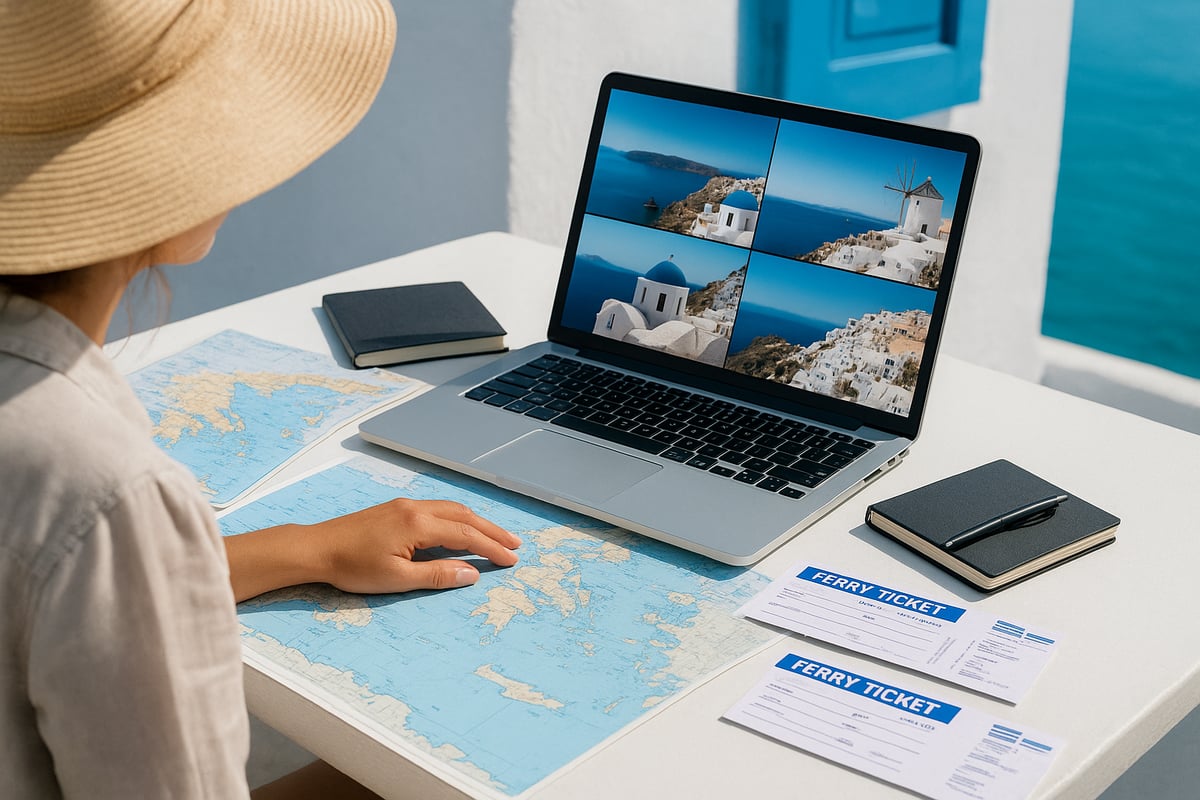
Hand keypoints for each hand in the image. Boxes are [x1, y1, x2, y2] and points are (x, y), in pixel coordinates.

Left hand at [224, 499, 519, 601]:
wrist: (316, 547)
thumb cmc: (353, 567)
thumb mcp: (397, 578)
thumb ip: (437, 574)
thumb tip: (471, 573)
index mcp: (418, 524)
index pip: (466, 535)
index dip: (491, 547)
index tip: (511, 560)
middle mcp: (415, 508)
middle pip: (464, 516)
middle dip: (491, 530)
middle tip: (514, 545)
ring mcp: (404, 505)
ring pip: (451, 509)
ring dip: (476, 522)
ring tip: (494, 536)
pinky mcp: (395, 508)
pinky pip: (436, 508)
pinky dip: (457, 517)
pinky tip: (459, 527)